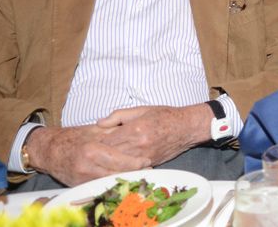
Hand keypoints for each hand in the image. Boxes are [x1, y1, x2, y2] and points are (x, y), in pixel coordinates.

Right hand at [26, 125, 150, 186]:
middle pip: (117, 173)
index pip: (120, 160)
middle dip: (134, 172)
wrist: (49, 150)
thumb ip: (114, 131)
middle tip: (148, 169)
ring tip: (139, 175)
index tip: (147, 160)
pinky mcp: (79, 185)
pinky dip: (112, 182)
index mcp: (92, 149)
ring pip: (110, 181)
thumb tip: (134, 132)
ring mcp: (82, 178)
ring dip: (125, 179)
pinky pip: (100, 186)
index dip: (136, 162)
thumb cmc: (74, 137)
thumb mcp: (95, 130)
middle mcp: (87, 166)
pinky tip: (122, 178)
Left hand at [97, 104, 211, 166]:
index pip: (108, 140)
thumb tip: (99, 123)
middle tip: (91, 152)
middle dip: (100, 154)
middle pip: (111, 155)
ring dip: (109, 162)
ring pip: (119, 165)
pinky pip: (130, 168)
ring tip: (101, 159)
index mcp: (136, 129)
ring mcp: (145, 156)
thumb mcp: (142, 109)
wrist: (187, 127)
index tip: (90, 141)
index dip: (96, 141)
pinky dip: (121, 167)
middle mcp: (140, 145)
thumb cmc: (165, 115)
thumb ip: (119, 115)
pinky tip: (116, 164)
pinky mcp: (150, 163)